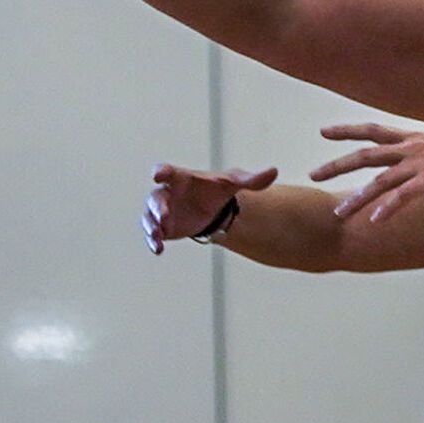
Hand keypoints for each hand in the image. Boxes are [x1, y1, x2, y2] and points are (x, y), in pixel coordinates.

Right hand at [144, 164, 272, 254]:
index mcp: (181, 178)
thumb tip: (274, 171)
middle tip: (165, 217)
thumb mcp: (234, 184)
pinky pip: (152, 234)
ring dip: (151, 227)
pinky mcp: (162, 228)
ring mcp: (162, 212)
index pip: (167, 171)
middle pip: (156, 198)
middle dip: (158, 207)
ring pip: (149, 217)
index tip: (157, 176)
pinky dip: (153, 241)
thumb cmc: (217, 190)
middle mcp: (167, 194)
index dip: (161, 172)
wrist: (211, 209)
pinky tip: (158, 250)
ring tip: (157, 238)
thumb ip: (251, 179)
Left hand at [311, 116, 423, 245]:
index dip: (349, 131)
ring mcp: (421, 162)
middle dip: (337, 165)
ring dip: (357, 198)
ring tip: (338, 213)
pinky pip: (404, 195)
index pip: (376, 131)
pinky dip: (389, 207)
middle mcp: (414, 148)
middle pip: (367, 155)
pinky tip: (375, 221)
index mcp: (416, 139)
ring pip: (380, 181)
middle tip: (313, 175)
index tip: (324, 132)